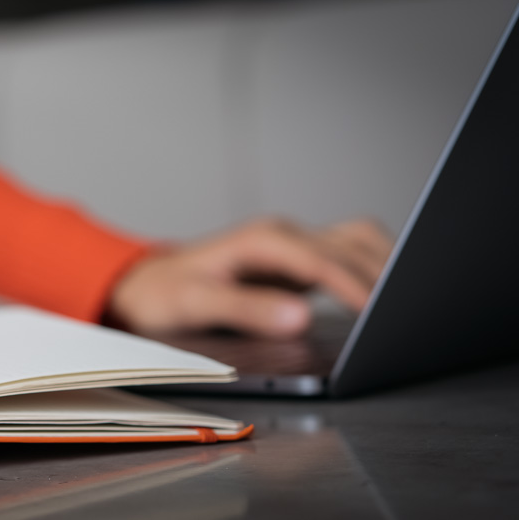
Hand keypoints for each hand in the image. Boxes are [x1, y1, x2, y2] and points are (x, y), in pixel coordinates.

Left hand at [107, 217, 392, 338]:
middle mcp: (281, 235)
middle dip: (383, 274)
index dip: (354, 287)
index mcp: (260, 241)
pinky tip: (388, 297)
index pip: (321, 260)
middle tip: (410, 312)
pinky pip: (348, 255)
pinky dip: (373, 270)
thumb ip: (246, 310)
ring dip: (384, 265)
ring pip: (356, 241)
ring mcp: (292, 246)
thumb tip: (300, 318)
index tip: (381, 314)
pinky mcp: (298, 261)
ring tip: (410, 301)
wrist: (143, 285)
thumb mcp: (195, 304)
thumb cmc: (163, 294)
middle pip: (350, 244)